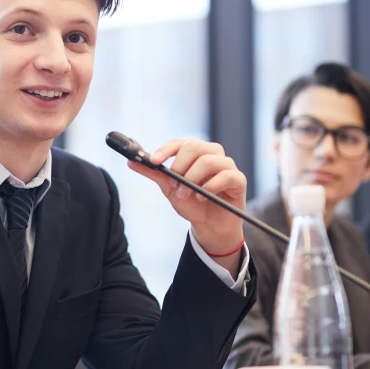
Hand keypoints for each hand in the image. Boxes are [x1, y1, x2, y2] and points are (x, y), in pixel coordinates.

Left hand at [127, 138, 246, 269]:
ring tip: (187, 195)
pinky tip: (202, 195)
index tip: (153, 161)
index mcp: (195, 153)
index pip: (180, 142)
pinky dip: (211, 185)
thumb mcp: (169, 189)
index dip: (166, 149)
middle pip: (194, 146)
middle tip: (174, 184)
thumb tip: (131, 162)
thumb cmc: (192, 204)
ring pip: (209, 160)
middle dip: (180, 166)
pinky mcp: (238, 180)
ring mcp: (226, 165)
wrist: (208, 226)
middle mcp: (212, 154)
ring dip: (193, 179)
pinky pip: (226, 175)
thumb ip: (154, 174)